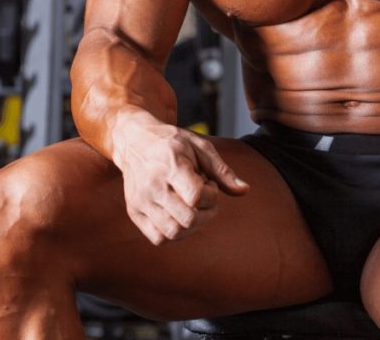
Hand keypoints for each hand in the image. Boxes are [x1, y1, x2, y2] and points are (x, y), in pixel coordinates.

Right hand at [114, 122, 248, 244]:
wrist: (135, 141)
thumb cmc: (173, 143)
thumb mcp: (201, 147)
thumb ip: (223, 171)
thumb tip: (245, 191)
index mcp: (170, 166)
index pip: (195, 197)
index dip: (211, 195)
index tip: (209, 183)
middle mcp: (152, 186)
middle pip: (187, 219)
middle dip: (206, 213)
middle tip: (204, 198)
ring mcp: (140, 202)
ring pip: (173, 233)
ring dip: (192, 226)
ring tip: (191, 206)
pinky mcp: (134, 212)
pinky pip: (158, 238)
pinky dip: (175, 233)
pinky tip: (179, 215)